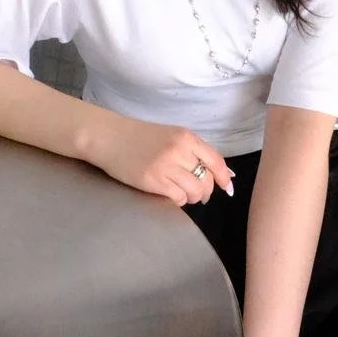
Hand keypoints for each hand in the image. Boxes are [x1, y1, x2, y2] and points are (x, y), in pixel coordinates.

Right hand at [96, 119, 235, 206]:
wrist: (110, 137)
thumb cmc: (140, 137)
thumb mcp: (171, 136)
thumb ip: (193, 151)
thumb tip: (222, 173)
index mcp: (186, 137)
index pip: (215, 160)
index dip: (224, 177)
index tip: (227, 188)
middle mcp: (179, 150)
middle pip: (206, 179)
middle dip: (205, 191)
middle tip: (197, 193)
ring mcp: (166, 166)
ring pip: (195, 191)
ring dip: (192, 197)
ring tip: (183, 193)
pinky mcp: (153, 181)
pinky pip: (178, 198)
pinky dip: (178, 200)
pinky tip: (170, 194)